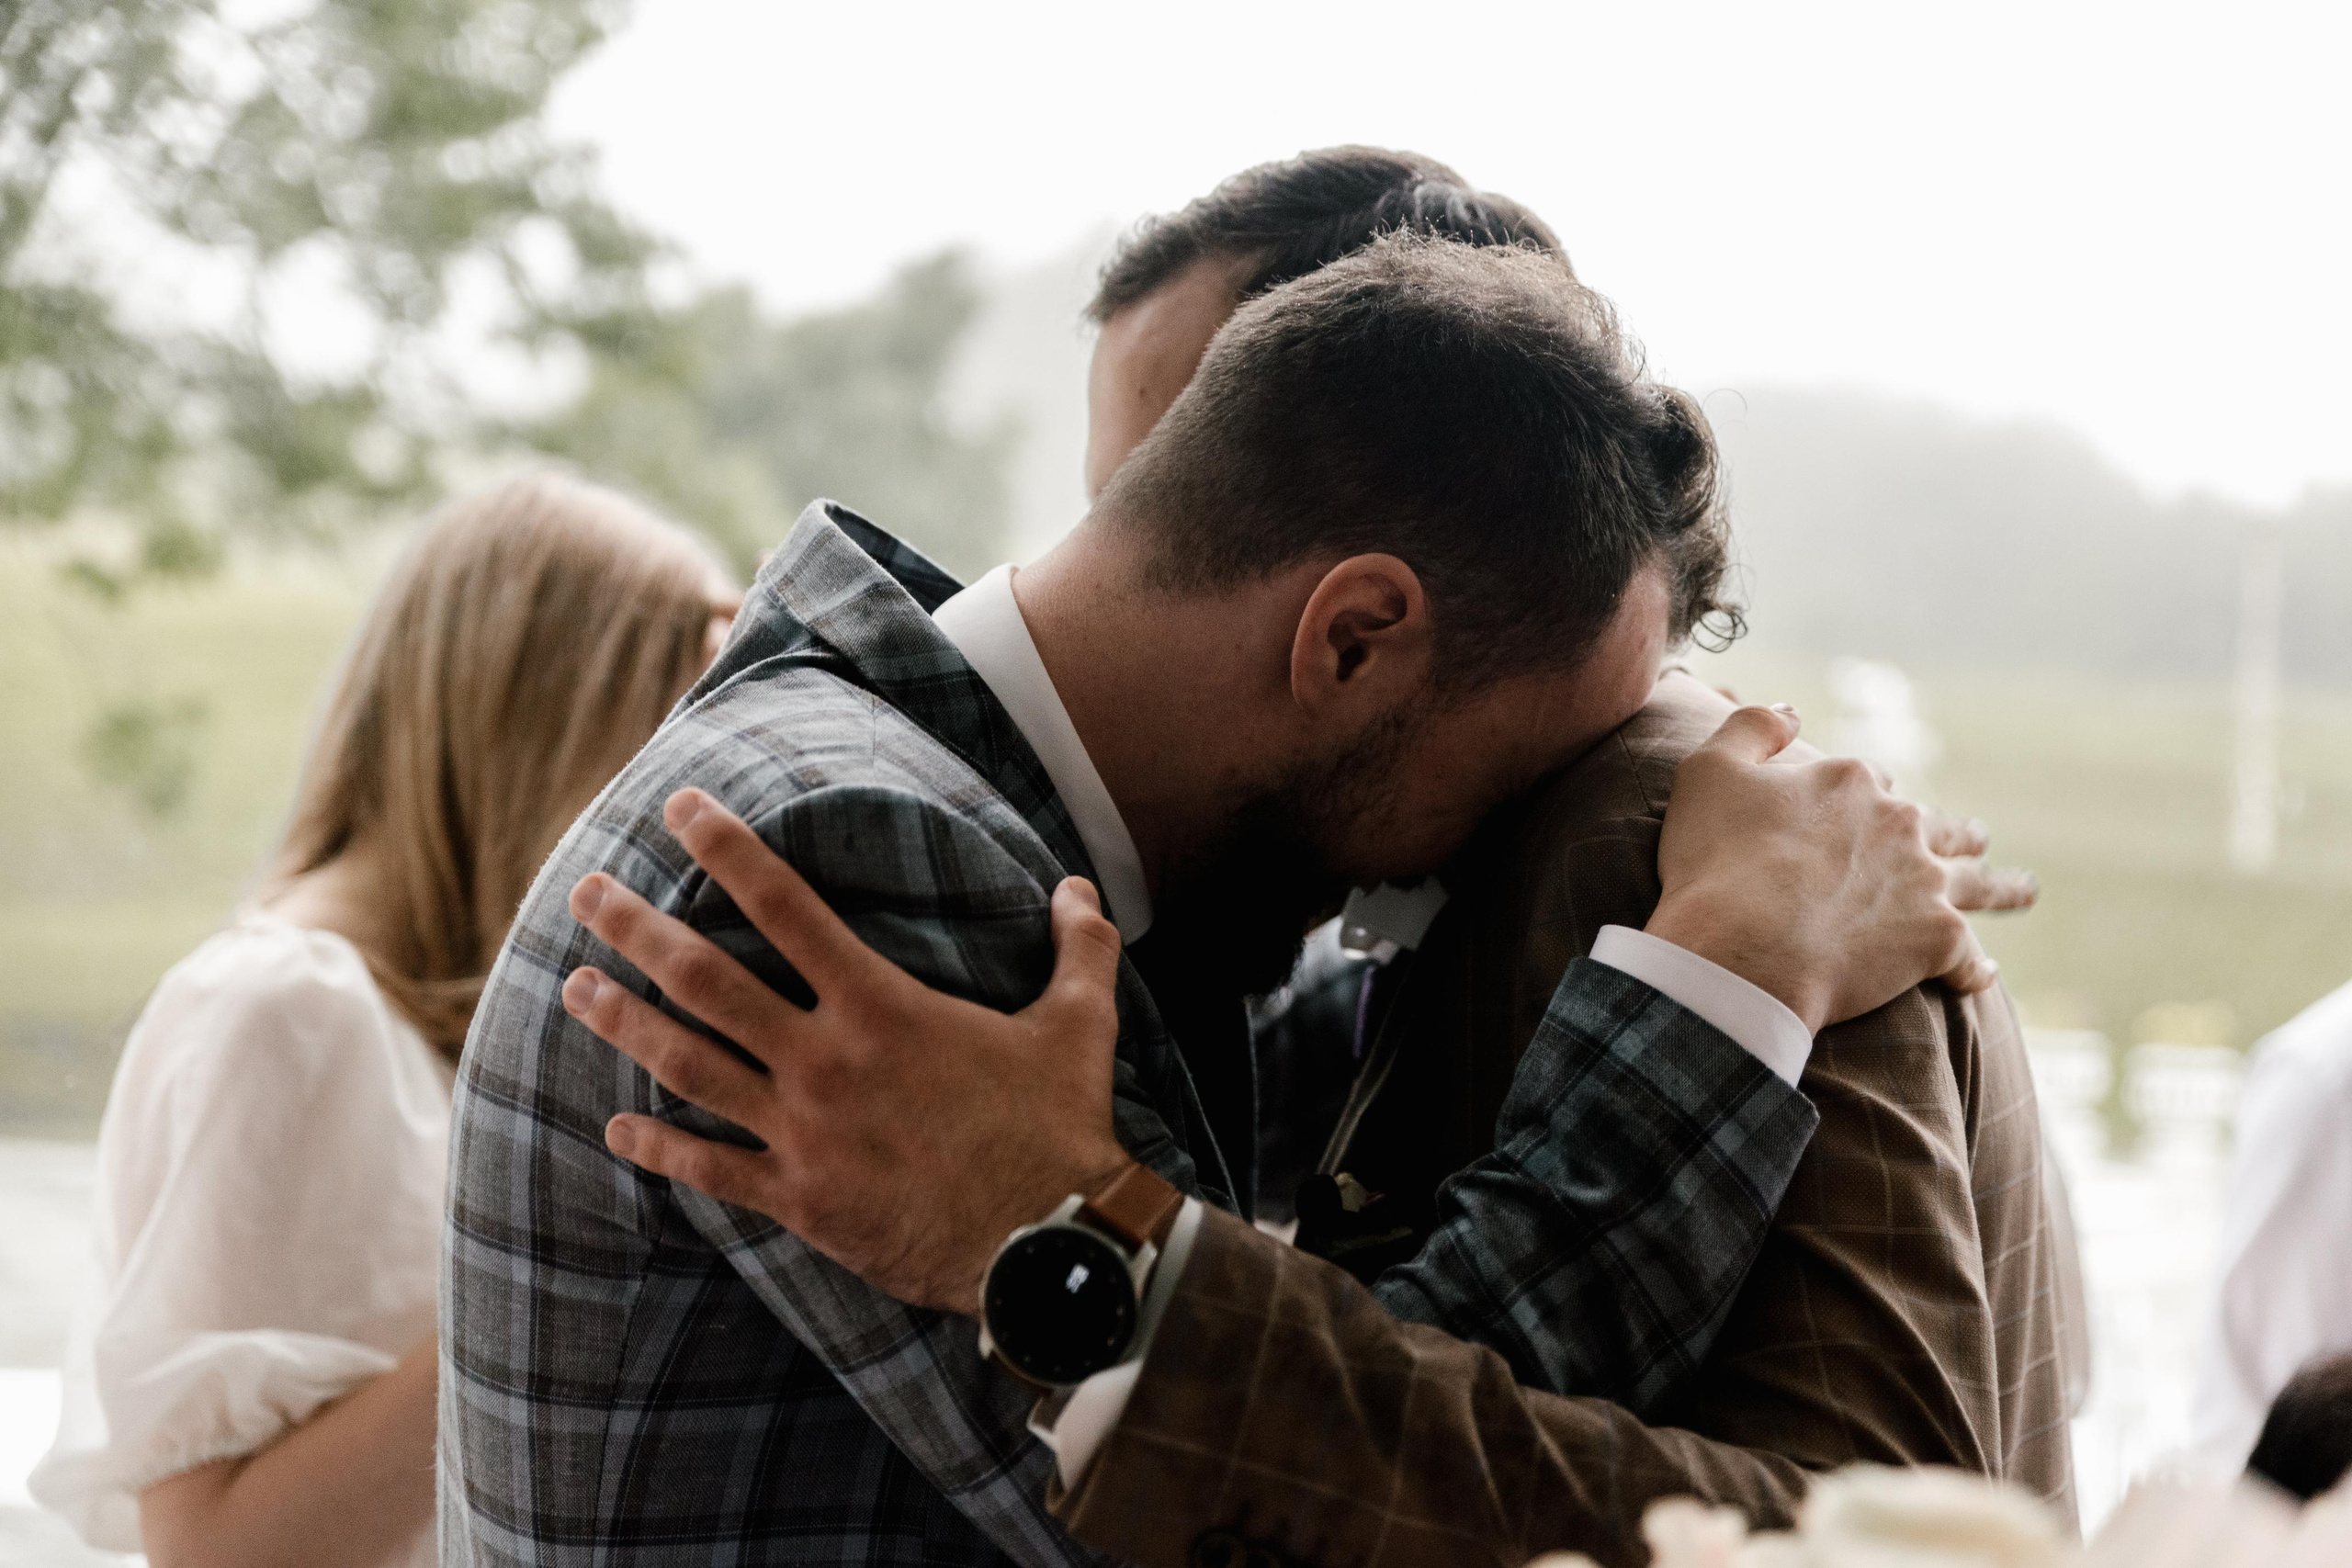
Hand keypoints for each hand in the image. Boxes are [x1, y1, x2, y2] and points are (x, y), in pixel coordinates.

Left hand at [562, 789, 1132, 1315]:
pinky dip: (658, 1148)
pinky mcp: (799, 1199)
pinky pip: (709, 1168)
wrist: (1045, 1248)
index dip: (728, 851)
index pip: (786, 907)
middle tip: (586, 892)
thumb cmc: (1061, 1129)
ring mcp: (803, 1133)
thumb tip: (1082, 887)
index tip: (680, 810)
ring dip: (625, 1022)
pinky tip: (616, 1128)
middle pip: (706, 980)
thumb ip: (1079, 948)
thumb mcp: (1080, 1026)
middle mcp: (825, 1060)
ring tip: (575, 986)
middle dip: (637, 929)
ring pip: (688, 1066)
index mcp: (882, 1006)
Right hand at [1645, 705, 2036, 1034]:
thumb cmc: (1715, 863)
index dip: (1863, 797)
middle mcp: (1899, 825)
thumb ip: (1750, 728)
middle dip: (1955, 832)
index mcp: (1849, 781)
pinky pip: (1967, 958)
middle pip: (1937, 826)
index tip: (1859, 813)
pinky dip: (1974, 968)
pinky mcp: (1937, 942)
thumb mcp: (1710, 771)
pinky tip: (1983, 977)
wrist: (1741, 951)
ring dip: (1999, 886)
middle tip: (1976, 838)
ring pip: (1975, 883)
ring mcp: (1925, 883)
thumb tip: (1791, 711)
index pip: (1869, 782)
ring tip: (2022, 889)